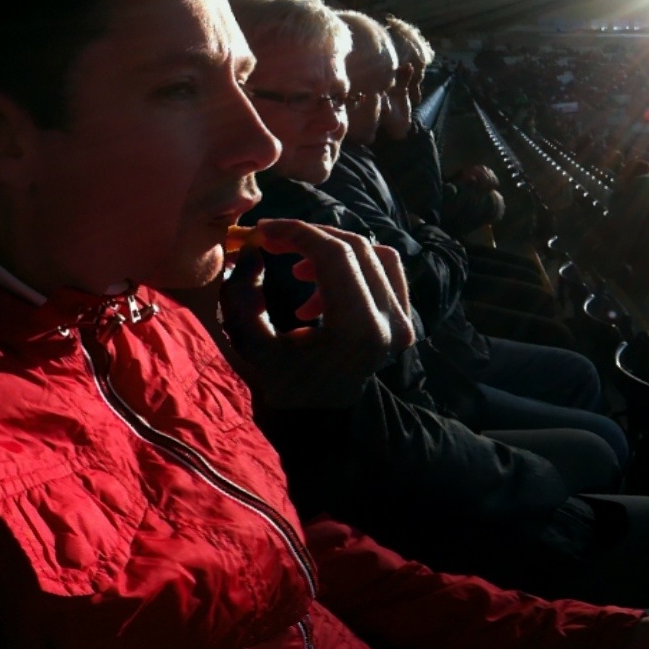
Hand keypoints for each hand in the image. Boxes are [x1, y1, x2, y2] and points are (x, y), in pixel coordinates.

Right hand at [217, 219, 418, 408]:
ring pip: (374, 253)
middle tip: (272, 242)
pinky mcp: (406, 318)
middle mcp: (391, 323)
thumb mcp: (250, 346)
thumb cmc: (283, 382)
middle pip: (355, 247)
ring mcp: (405, 321)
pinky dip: (352, 265)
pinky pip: (385, 269)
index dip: (297, 232)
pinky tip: (321, 293)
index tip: (263, 232)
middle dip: (309, 236)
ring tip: (299, 277)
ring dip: (331, 252)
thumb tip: (254, 252)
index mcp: (359, 331)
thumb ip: (241, 298)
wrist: (321, 416)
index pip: (335, 256)